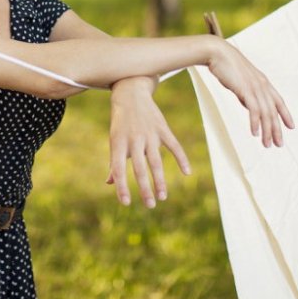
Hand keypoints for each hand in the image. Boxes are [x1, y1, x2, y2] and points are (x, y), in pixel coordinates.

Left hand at [105, 75, 190, 207]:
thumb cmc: (120, 121)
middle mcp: (134, 139)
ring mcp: (150, 133)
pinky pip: (174, 145)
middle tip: (150, 205)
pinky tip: (187, 173)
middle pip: (140, 168)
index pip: (119, 169)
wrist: (131, 93)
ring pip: (156, 161)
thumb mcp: (114, 139)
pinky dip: (182, 159)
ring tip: (163, 197)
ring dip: (160, 181)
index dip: (122, 187)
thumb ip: (114, 162)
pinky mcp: (162, 128)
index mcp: (118, 143)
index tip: (126, 203)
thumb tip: (110, 183)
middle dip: (145, 189)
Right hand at [207, 37, 294, 147]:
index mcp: (263, 82)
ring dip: (267, 131)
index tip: (291, 127)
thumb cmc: (226, 66)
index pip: (279, 101)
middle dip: (277, 129)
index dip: (286, 114)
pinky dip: (255, 122)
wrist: (218, 53)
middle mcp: (262, 85)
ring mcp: (255, 87)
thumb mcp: (241, 81)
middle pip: (274, 111)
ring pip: (266, 113)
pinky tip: (255, 133)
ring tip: (267, 144)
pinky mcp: (245, 89)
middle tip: (278, 144)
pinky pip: (254, 110)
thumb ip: (247, 94)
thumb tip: (250, 106)